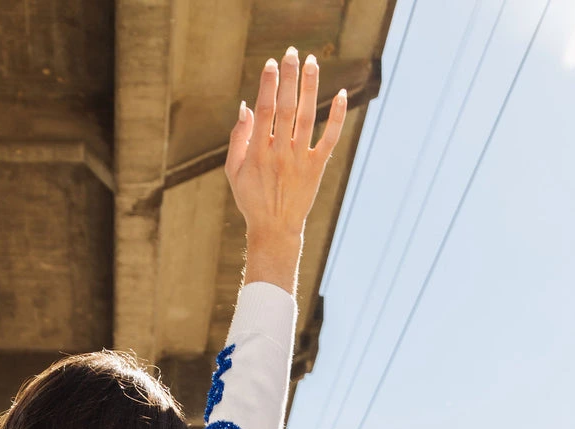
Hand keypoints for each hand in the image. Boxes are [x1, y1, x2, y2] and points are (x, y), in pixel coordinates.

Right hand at [226, 47, 347, 279]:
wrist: (275, 229)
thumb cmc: (252, 198)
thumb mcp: (234, 172)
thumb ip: (238, 139)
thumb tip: (246, 106)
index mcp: (257, 153)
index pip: (263, 111)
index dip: (268, 85)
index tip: (271, 64)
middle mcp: (279, 154)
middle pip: (285, 108)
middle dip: (288, 78)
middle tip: (291, 53)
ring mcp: (299, 160)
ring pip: (306, 117)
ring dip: (310, 87)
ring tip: (312, 62)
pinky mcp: (316, 167)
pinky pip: (329, 138)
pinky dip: (336, 116)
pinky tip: (340, 94)